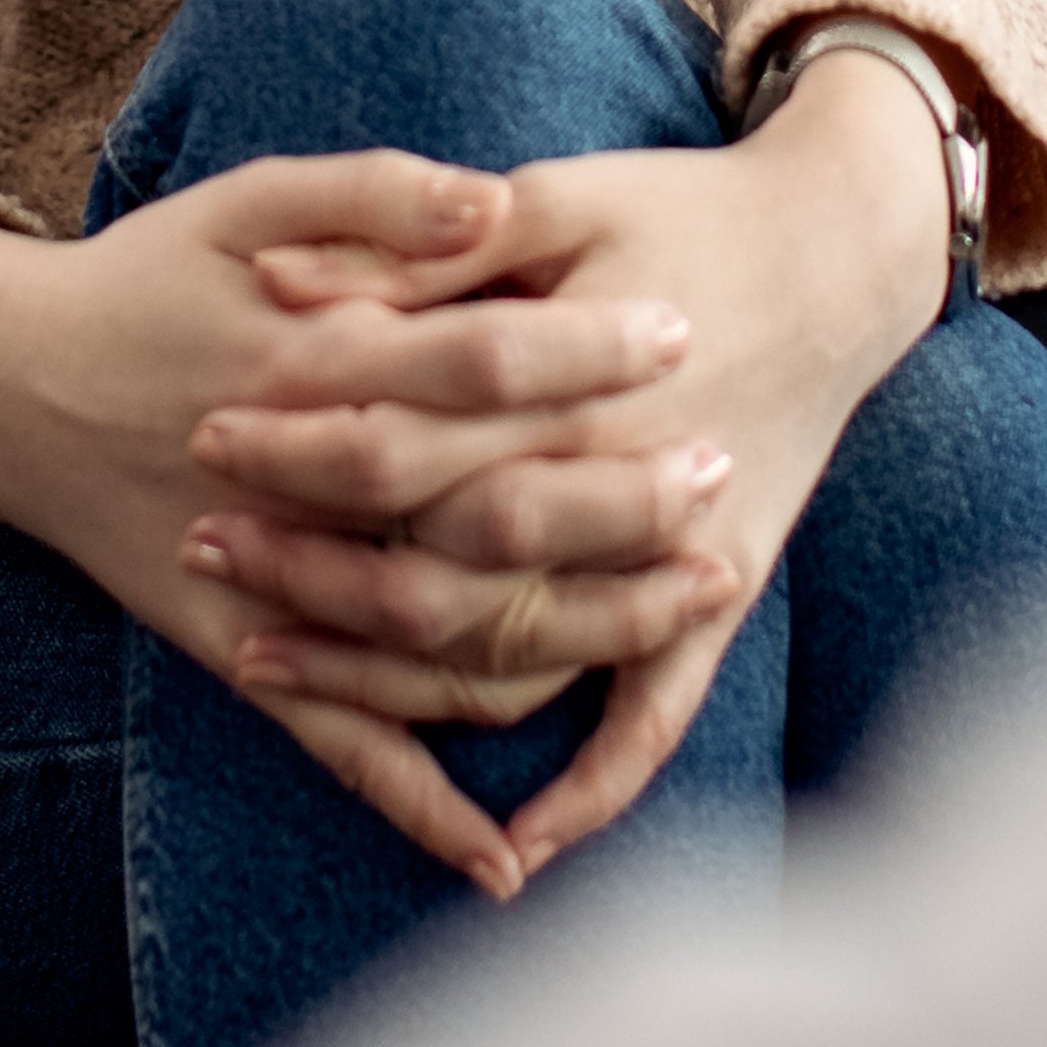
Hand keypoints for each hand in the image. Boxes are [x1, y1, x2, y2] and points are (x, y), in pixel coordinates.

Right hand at [0, 156, 734, 895]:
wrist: (8, 384)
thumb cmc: (149, 274)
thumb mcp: (247, 196)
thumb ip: (373, 195)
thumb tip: (494, 203)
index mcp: (302, 361)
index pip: (470, 360)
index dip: (581, 348)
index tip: (680, 331)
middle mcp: (294, 488)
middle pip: (478, 512)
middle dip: (611, 501)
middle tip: (721, 475)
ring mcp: (269, 588)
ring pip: (437, 640)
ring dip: (571, 636)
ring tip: (690, 605)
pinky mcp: (239, 657)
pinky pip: (338, 745)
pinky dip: (416, 806)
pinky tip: (504, 858)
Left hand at [183, 56, 955, 880]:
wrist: (843, 250)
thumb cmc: (685, 211)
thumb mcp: (559, 195)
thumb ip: (425, 247)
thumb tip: (282, 280)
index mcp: (574, 386)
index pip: (406, 441)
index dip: (296, 448)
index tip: (208, 440)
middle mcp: (617, 487)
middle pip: (436, 562)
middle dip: (307, 563)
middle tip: (203, 542)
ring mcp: (671, 559)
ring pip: (511, 657)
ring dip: (384, 677)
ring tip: (263, 655)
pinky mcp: (718, 597)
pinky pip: (652, 721)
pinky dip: (590, 793)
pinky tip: (512, 851)